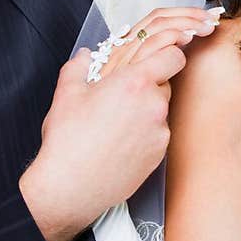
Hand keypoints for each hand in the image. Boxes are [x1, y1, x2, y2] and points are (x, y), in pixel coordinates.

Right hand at [20, 7, 220, 240]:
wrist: (71, 188)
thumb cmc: (67, 140)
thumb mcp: (66, 94)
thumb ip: (79, 67)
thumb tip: (85, 55)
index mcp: (134, 82)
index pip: (173, 54)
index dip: (168, 52)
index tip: (159, 55)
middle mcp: (154, 104)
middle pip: (165, 82)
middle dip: (149, 83)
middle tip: (122, 93)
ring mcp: (160, 131)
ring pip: (161, 108)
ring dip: (147, 108)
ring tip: (117, 121)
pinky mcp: (160, 153)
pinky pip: (159, 132)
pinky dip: (146, 131)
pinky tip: (121, 141)